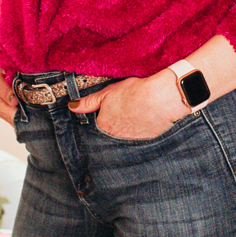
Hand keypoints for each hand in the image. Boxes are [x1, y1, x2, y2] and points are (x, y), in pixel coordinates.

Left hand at [69, 71, 186, 139]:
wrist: (162, 99)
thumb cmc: (136, 93)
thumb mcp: (108, 93)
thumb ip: (88, 102)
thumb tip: (72, 106)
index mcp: (104, 125)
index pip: (96, 126)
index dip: (102, 118)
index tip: (109, 112)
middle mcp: (116, 137)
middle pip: (110, 135)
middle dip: (114, 128)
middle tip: (122, 116)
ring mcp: (131, 142)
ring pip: (124, 138)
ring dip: (126, 132)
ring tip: (134, 118)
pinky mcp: (146, 143)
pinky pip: (139, 141)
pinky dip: (140, 134)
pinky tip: (144, 123)